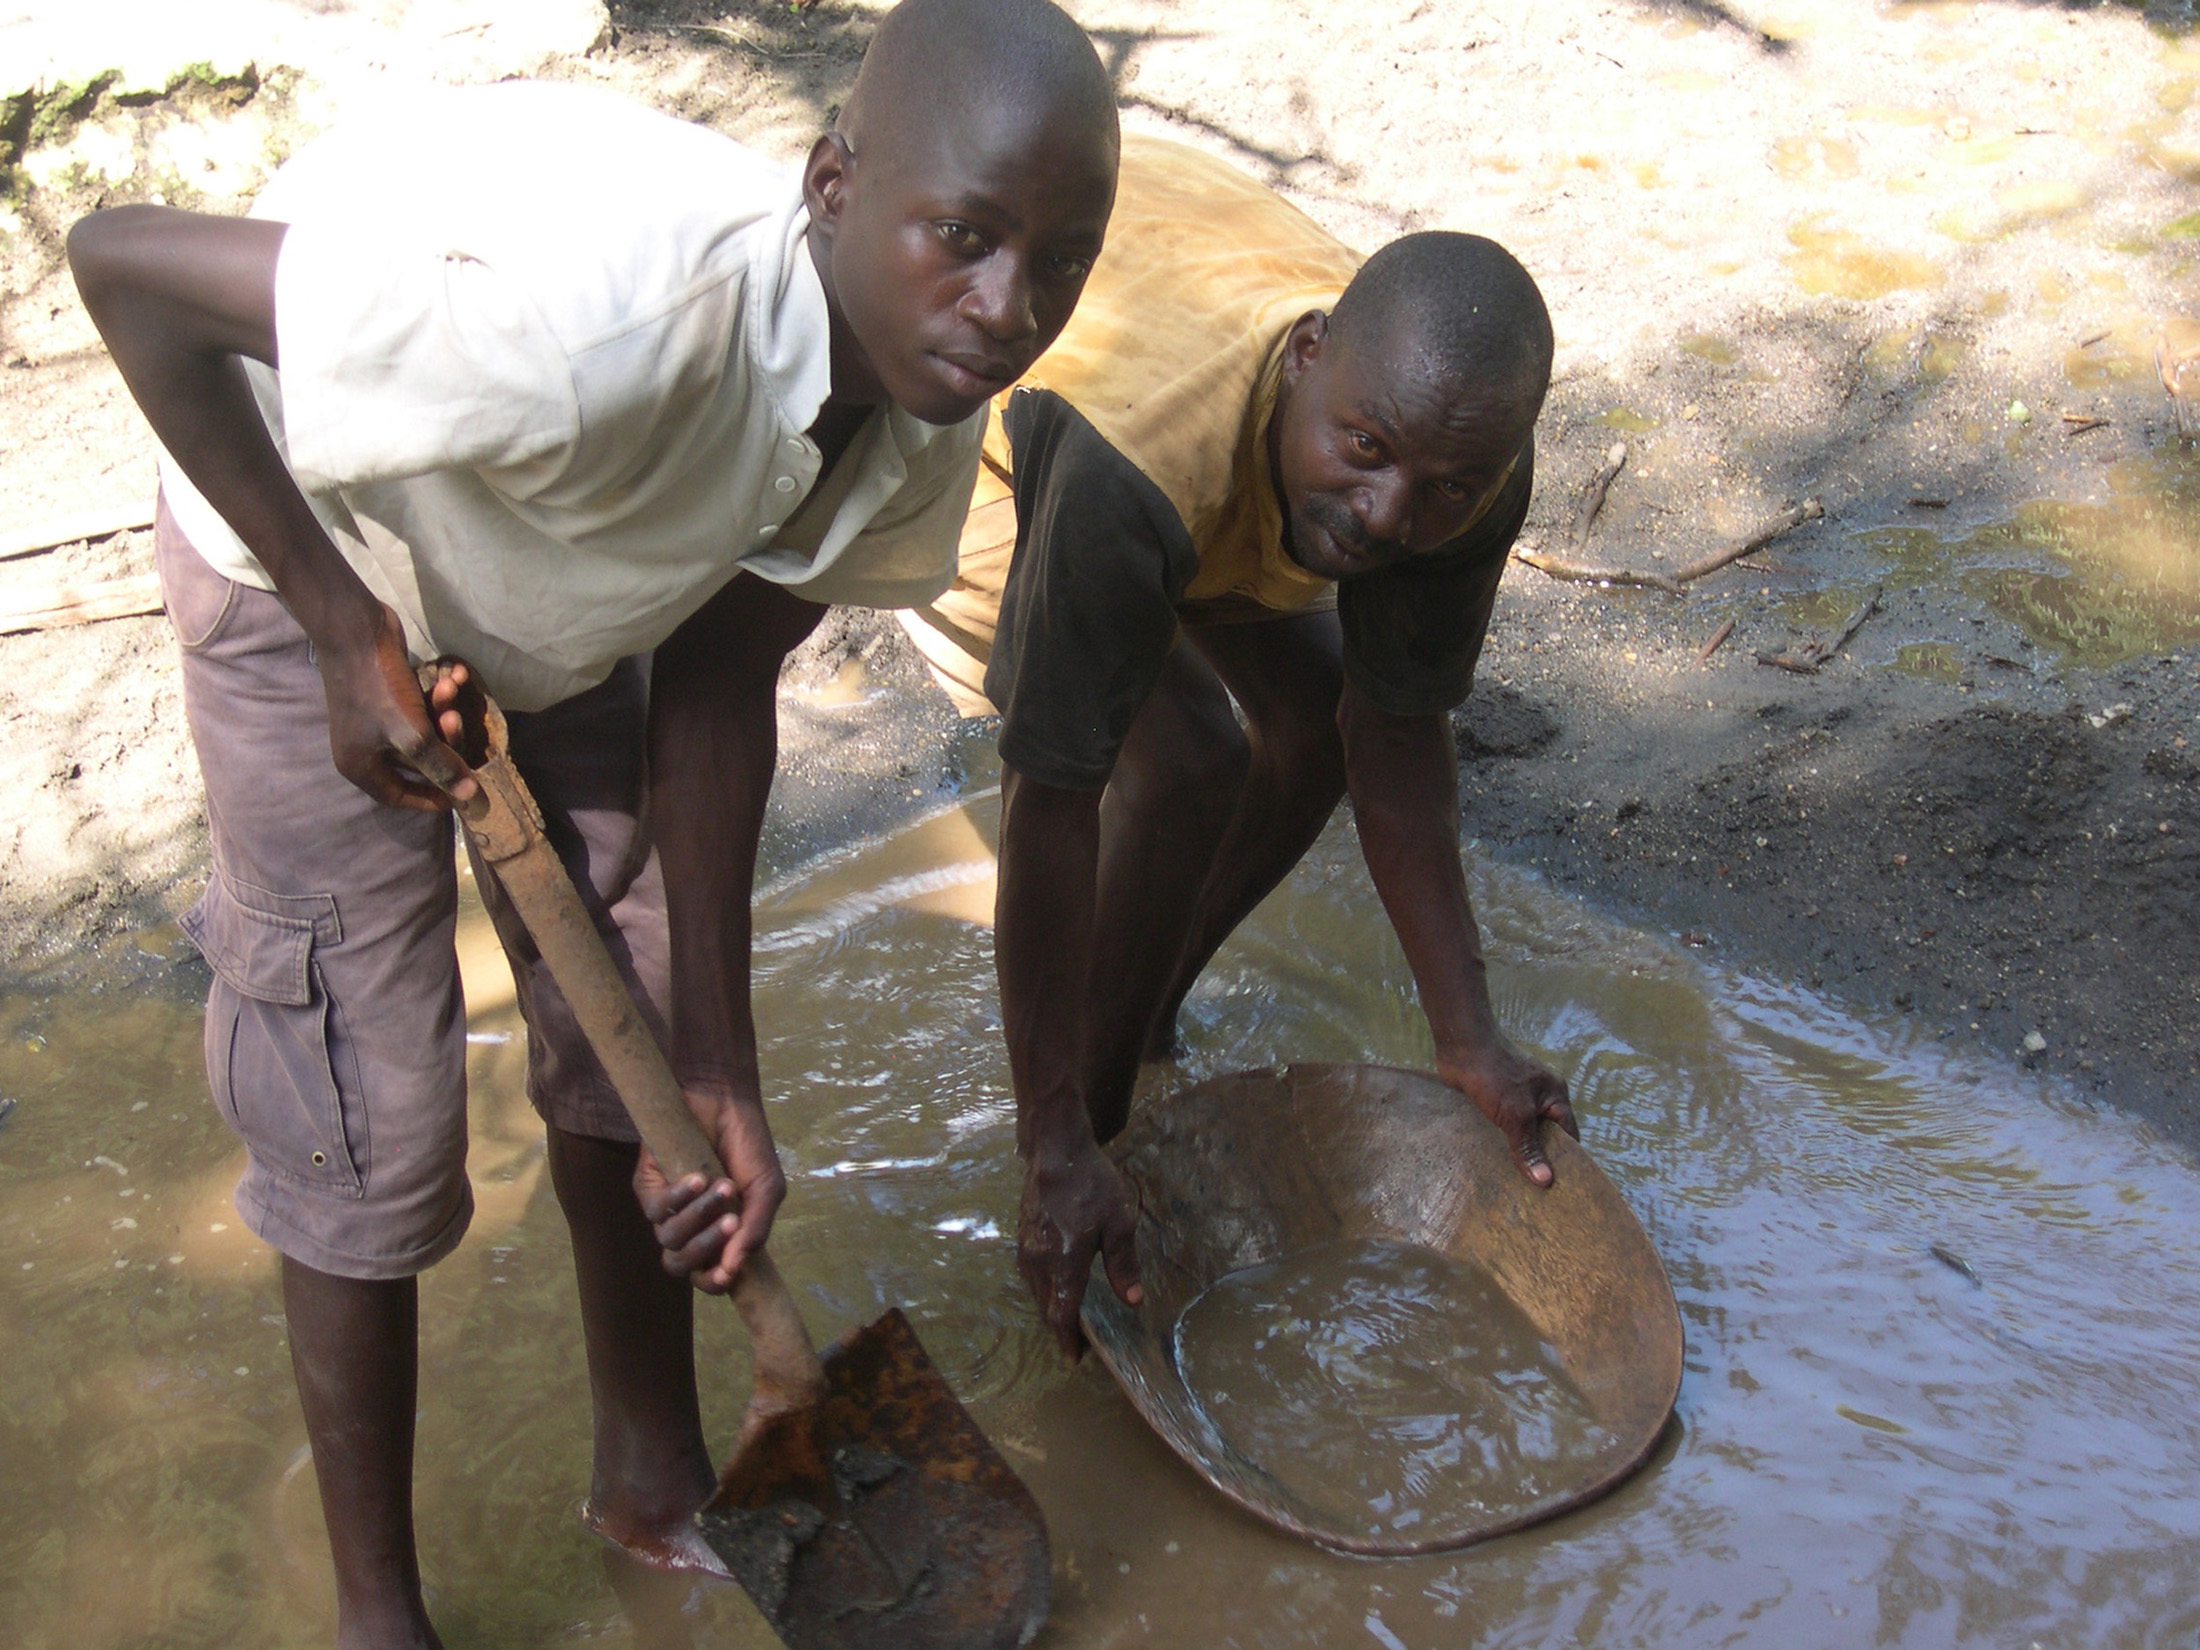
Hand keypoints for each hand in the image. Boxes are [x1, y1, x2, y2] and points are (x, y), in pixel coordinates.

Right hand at [317, 604, 476, 810]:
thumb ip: (441, 766)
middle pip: (417, 761)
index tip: (460, 795)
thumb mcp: (413, 735)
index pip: (397, 795)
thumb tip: (471, 797)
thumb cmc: (377, 688)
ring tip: (450, 688)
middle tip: (457, 720)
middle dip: (443, 741)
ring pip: (423, 731)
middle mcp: (365, 746)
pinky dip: (439, 695)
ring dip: (443, 711)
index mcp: (359, 765)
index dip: (430, 798)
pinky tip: (454, 674)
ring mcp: (376, 720)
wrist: (356, 629)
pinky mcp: (389, 696)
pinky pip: (421, 707)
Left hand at [632, 1089, 785, 1293]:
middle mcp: (689, 1226)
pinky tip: (700, 1176)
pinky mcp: (647, 1185)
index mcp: (717, 1234)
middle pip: (680, 1265)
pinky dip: (679, 1196)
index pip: (706, 1275)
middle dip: (705, 1250)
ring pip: (668, 1239)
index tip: (728, 1275)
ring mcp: (667, 1208)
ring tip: (724, 1186)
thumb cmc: (748, 1145)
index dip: (713, 1282)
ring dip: (699, 1217)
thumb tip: (736, 1269)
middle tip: (731, 1222)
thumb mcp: (766, 1189)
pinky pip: (655, 1209)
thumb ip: (755, 1229)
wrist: (727, 1101)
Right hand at [1018, 1133, 1142, 1360]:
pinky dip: (1042, 1289)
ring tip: (1069, 1319)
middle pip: (1046, 1307)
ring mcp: (1026, 1248)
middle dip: (1062, 1328)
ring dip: (1051, 1308)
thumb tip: (1133, 1302)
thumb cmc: (1091, 1184)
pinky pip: (1029, 1274)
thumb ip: (1124, 1265)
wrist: (1055, 1150)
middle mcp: (1039, 1260)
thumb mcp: (1119, 1223)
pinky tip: (1054, 1286)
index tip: (1076, 1359)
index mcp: (1063, 1262)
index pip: (1062, 1313)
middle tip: (1080, 1342)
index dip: (1068, 1340)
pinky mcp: (1021, 1236)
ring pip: (1035, 1291)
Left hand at [1437, 1037, 1577, 1186]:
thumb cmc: (1494, 1075)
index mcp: (1555, 1097)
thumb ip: (1529, 1147)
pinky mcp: (1495, 1101)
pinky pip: (1504, 1127)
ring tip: (1514, 1185)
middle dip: (1540, 1160)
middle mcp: (1540, 1098)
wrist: (1461, 1045)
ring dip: (1518, 1152)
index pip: (1569, 1137)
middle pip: (1546, 1136)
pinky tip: (1493, 1163)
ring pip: (1523, 1133)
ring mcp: (1517, 1098)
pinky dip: (1501, 1143)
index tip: (1561, 1190)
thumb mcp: (1516, 1115)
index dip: (1566, 1161)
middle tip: (1535, 1195)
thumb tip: (1546, 1180)